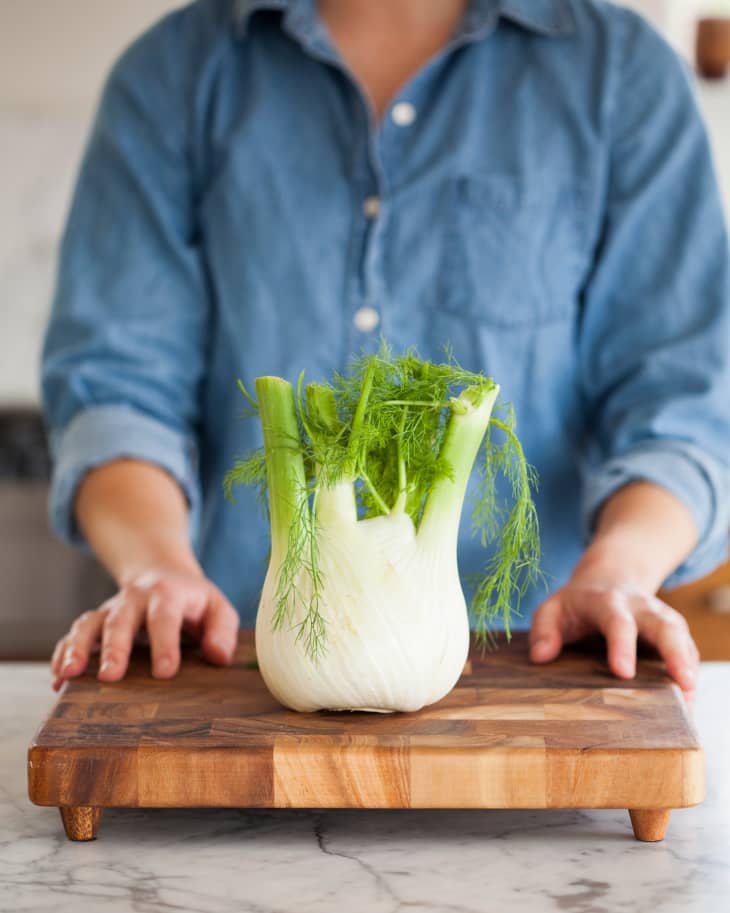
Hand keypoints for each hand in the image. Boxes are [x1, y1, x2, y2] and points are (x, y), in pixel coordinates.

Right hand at [50, 568, 239, 689]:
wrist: (164, 574)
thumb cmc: (195, 601)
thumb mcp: (218, 608)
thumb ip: (222, 631)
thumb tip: (218, 656)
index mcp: (168, 594)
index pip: (165, 617)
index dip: (165, 644)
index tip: (165, 673)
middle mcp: (134, 599)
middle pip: (121, 621)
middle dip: (114, 648)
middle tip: (110, 677)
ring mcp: (111, 610)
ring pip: (89, 624)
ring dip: (77, 648)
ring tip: (68, 675)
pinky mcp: (96, 622)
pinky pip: (74, 634)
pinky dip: (63, 654)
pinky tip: (59, 679)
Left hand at [529, 581, 698, 698]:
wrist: (609, 578)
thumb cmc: (577, 603)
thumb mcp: (552, 607)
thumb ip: (543, 629)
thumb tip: (540, 657)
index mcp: (608, 602)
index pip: (617, 622)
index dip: (622, 646)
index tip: (623, 672)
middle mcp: (641, 607)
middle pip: (664, 625)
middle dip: (675, 652)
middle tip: (684, 683)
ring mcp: (661, 618)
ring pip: (681, 636)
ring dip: (688, 665)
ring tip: (689, 698)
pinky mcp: (673, 633)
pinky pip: (687, 650)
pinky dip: (690, 672)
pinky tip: (687, 699)